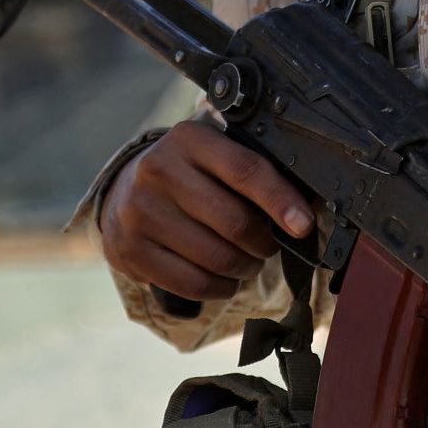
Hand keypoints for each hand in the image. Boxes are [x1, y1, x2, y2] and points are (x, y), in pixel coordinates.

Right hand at [99, 116, 314, 300]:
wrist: (124, 189)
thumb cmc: (189, 172)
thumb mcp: (214, 153)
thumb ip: (253, 171)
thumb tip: (303, 209)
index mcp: (190, 139)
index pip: (247, 171)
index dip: (281, 202)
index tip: (304, 225)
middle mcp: (159, 171)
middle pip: (234, 222)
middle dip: (264, 242)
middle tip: (270, 245)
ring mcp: (139, 212)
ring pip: (216, 258)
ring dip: (245, 267)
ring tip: (248, 262)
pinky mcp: (129, 250)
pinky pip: (191, 283)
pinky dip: (220, 288)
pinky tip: (226, 279)